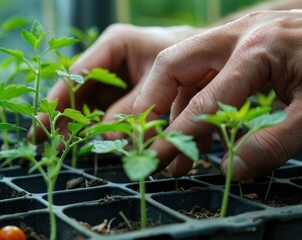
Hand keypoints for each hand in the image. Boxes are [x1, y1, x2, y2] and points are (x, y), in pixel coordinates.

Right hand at [33, 23, 201, 140]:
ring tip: (59, 147)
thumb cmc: (186, 57)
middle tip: (43, 141)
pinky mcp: (123, 91)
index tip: (42, 121)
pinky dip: (96, 127)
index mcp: (114, 45)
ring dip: (76, 125)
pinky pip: (104, 110)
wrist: (210, 56)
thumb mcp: (158, 80)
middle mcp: (109, 60)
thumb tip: (108, 136)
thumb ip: (133, 107)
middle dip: (62, 116)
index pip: (78, 73)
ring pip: (89, 103)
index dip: (58, 99)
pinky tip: (83, 143)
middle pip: (78, 90)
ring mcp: (115, 77)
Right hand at [133, 10, 301, 179]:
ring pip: (185, 64)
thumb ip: (272, 144)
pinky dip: (193, 95)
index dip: (178, 132)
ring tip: (173, 141)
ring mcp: (239, 32)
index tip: (157, 157)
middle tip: (144, 135)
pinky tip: (196, 123)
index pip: (204, 98)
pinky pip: (204, 67)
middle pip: (174, 62)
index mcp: (259, 47)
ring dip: (172, 102)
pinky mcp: (244, 39)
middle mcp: (239, 32)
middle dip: (152, 101)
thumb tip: (231, 170)